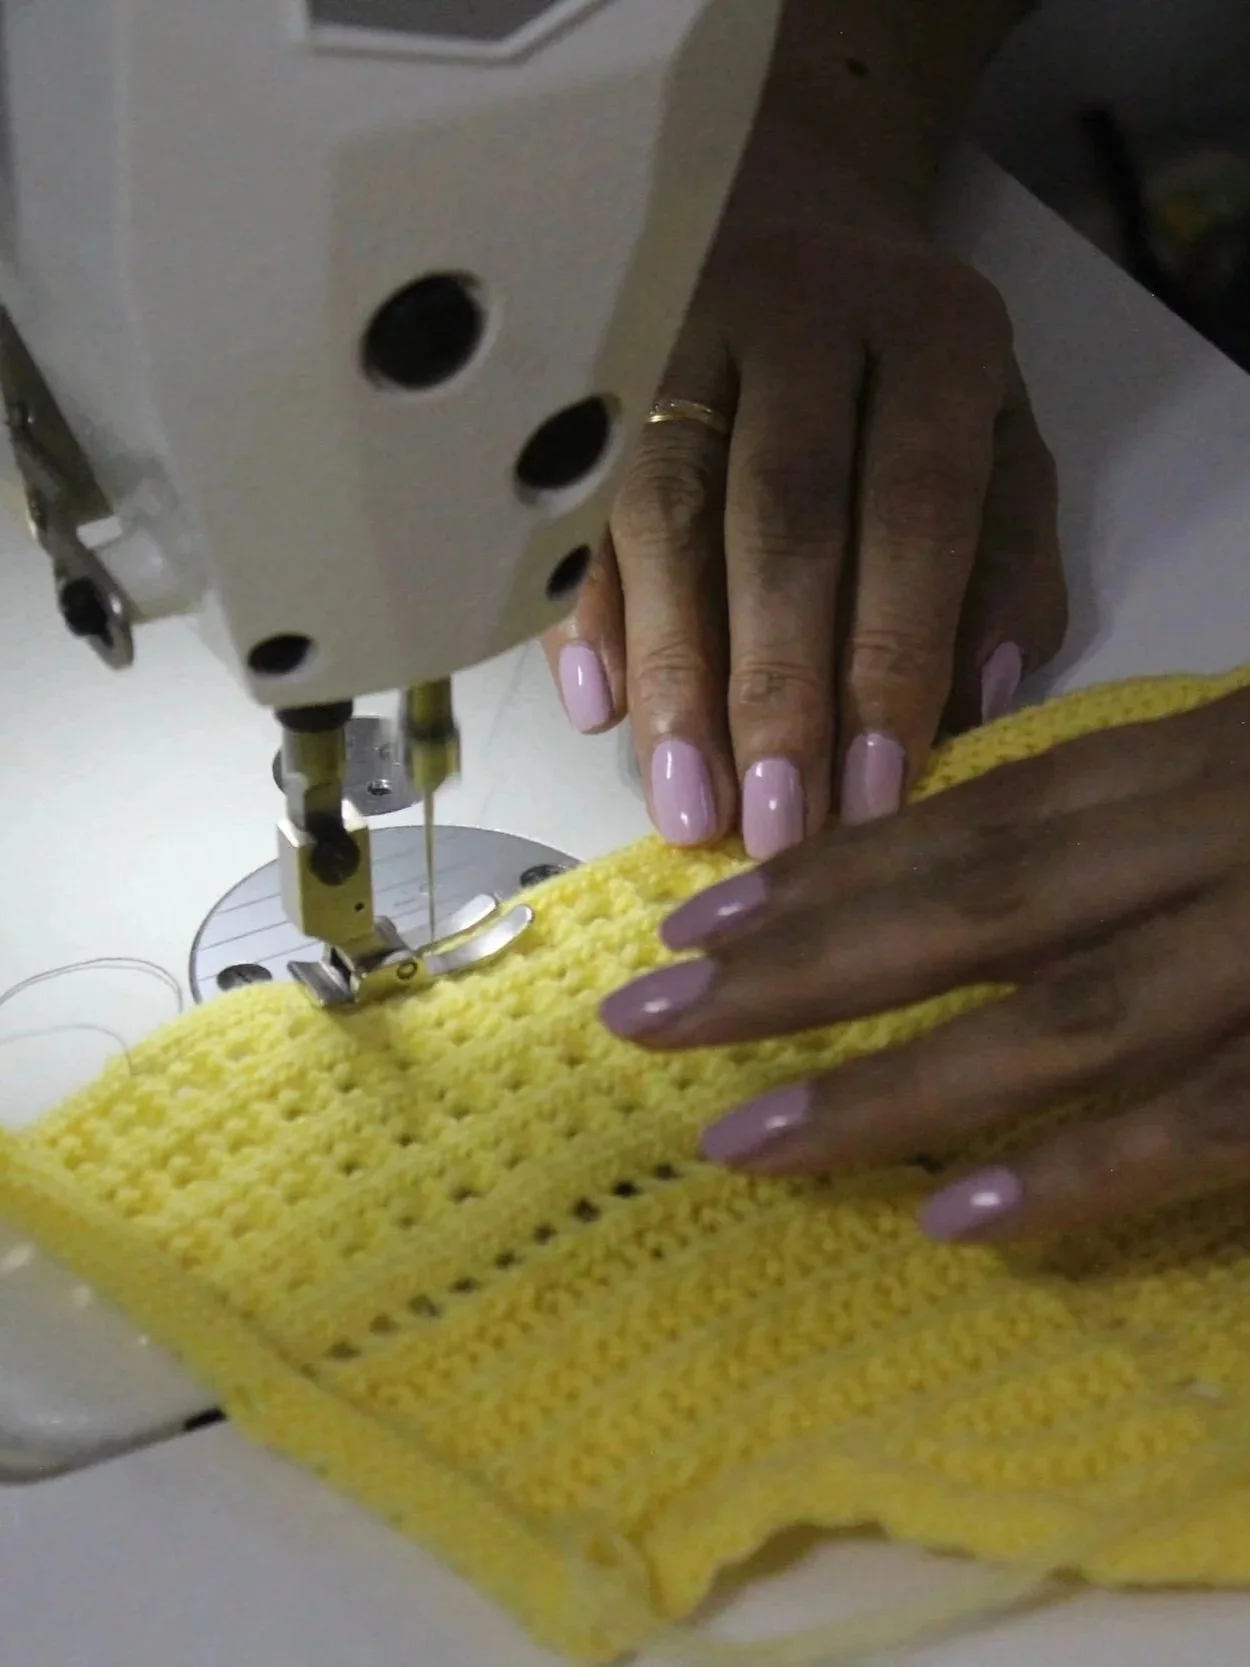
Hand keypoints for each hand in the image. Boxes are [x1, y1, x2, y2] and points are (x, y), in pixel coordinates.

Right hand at [544, 147, 1065, 858]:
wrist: (785, 202)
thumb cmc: (905, 363)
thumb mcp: (1000, 434)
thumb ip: (1008, 560)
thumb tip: (974, 708)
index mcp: (934, 335)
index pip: (915, 512)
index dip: (888, 657)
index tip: (868, 797)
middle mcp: (806, 315)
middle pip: (780, 517)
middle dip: (773, 688)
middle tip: (769, 827)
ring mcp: (683, 325)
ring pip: (665, 508)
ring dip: (672, 669)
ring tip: (682, 801)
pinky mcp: (596, 361)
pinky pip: (582, 494)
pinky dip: (584, 604)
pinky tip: (593, 706)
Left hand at [598, 687, 1249, 1241]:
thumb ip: (1142, 811)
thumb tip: (984, 877)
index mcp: (1191, 764)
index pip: (983, 818)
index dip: (830, 871)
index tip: (692, 925)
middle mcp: (1214, 843)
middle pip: (977, 907)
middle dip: (799, 967)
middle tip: (643, 1020)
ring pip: (1062, 1022)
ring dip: (891, 1087)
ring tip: (739, 1144)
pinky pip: (1201, 1123)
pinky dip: (1076, 1174)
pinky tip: (950, 1219)